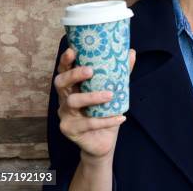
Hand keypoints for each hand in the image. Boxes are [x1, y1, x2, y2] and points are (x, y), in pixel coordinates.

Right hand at [54, 47, 135, 161]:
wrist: (103, 142)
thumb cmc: (105, 113)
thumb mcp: (114, 91)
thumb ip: (120, 73)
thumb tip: (131, 52)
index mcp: (73, 87)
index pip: (64, 70)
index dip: (65, 60)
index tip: (72, 50)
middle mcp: (65, 98)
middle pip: (60, 83)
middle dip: (73, 74)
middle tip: (90, 70)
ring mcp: (65, 115)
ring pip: (72, 102)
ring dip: (92, 97)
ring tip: (110, 95)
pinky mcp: (70, 130)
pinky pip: (87, 123)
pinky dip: (105, 120)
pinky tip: (121, 118)